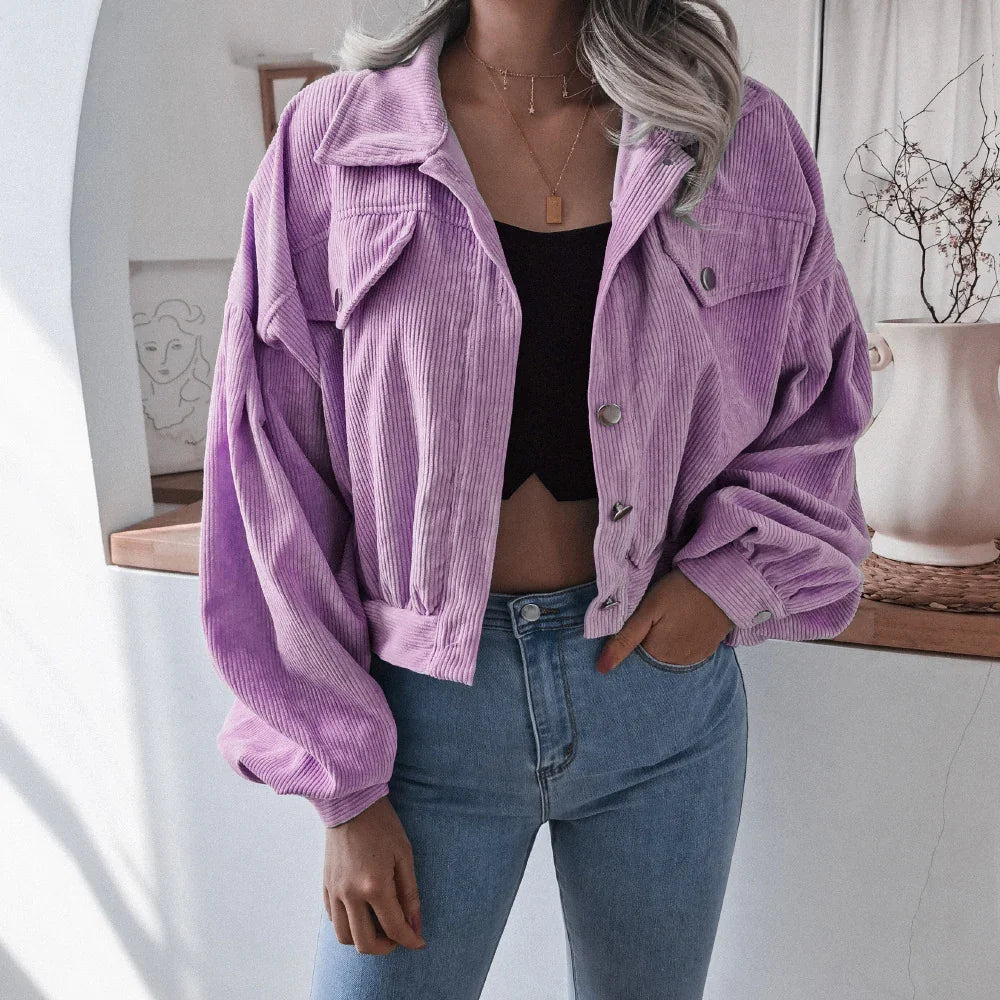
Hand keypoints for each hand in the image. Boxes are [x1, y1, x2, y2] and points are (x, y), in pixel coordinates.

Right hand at [323, 795, 426, 953]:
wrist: (351, 804)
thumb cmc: (382, 825)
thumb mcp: (404, 855)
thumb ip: (410, 893)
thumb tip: (415, 924)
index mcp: (374, 886)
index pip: (394, 928)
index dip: (409, 940)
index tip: (419, 942)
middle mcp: (351, 895)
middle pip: (365, 943)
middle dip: (385, 947)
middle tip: (398, 935)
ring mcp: (335, 892)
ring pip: (344, 937)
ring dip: (364, 940)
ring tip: (379, 925)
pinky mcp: (326, 886)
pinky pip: (333, 920)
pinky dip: (348, 925)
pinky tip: (362, 913)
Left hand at [596, 569, 732, 673]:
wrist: (725, 582)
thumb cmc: (681, 591)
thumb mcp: (648, 610)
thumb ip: (624, 639)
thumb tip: (601, 669)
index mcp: (657, 655)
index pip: (632, 655)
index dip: (628, 638)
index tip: (634, 620)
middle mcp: (676, 664)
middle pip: (650, 655)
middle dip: (646, 640)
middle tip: (655, 615)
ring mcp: (694, 658)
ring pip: (667, 653)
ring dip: (664, 640)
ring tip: (669, 617)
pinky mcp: (708, 649)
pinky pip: (685, 651)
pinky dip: (680, 640)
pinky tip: (682, 623)